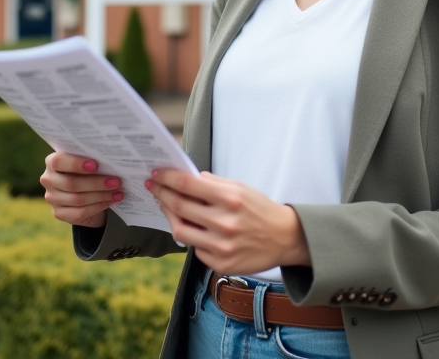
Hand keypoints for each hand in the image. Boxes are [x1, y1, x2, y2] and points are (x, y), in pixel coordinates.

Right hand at [40, 152, 122, 228]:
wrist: (85, 192)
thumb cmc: (88, 171)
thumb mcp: (88, 163)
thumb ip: (93, 160)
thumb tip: (112, 160)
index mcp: (52, 162)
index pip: (58, 161)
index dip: (76, 164)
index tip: (95, 165)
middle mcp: (48, 179)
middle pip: (71, 183)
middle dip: (96, 182)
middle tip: (116, 181)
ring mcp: (52, 198)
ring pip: (78, 199)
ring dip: (101, 195)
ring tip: (118, 191)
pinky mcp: (59, 213)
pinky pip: (80, 212)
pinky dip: (99, 206)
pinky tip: (112, 201)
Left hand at [146, 169, 310, 275]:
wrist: (285, 238)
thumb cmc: (260, 210)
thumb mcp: (241, 188)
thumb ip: (214, 183)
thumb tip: (188, 178)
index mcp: (230, 199)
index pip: (188, 185)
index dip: (168, 178)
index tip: (157, 174)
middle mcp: (224, 223)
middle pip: (179, 207)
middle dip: (161, 194)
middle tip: (153, 187)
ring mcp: (221, 246)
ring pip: (180, 231)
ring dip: (169, 216)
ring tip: (166, 207)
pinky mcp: (221, 264)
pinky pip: (195, 249)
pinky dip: (191, 237)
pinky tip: (192, 228)